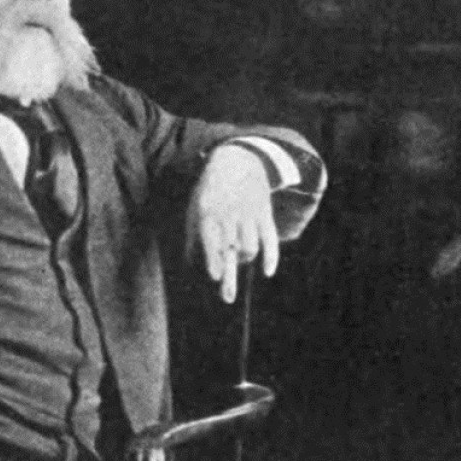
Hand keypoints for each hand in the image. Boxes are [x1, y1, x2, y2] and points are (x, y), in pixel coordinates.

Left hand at [185, 144, 278, 303]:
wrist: (236, 162)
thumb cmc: (210, 192)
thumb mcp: (195, 208)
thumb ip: (192, 236)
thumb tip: (189, 265)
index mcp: (209, 212)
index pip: (212, 238)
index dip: (213, 257)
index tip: (214, 276)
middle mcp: (230, 214)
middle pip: (231, 248)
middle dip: (228, 273)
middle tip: (226, 298)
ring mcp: (249, 214)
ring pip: (250, 247)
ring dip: (243, 260)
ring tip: (237, 261)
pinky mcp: (265, 214)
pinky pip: (271, 239)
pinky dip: (271, 256)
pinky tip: (267, 272)